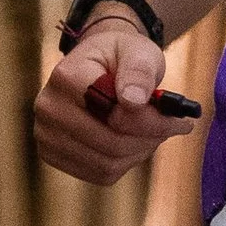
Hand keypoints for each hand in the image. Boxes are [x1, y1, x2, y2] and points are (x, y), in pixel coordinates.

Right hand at [33, 14, 197, 183]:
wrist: (97, 65)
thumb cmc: (121, 57)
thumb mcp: (139, 51)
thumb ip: (139, 71)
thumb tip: (134, 101)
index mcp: (66, 76)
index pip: (113, 114)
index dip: (150, 120)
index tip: (178, 117)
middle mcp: (49, 108)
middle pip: (111, 143)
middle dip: (150, 138)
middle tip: (174, 127)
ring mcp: (47, 135)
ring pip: (107, 164)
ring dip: (140, 151)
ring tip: (153, 132)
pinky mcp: (54, 155)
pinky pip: (100, 174)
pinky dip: (125, 162)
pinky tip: (132, 141)